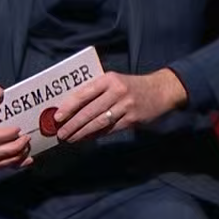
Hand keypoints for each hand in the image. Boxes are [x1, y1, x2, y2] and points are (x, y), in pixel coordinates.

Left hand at [52, 68, 188, 142]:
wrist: (160, 90)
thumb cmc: (131, 86)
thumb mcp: (115, 81)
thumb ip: (96, 91)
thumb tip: (72, 109)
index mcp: (109, 79)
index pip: (84, 93)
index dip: (69, 106)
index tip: (57, 117)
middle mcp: (117, 91)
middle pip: (89, 111)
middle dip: (73, 124)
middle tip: (61, 133)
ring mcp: (126, 106)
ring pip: (99, 122)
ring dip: (82, 132)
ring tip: (71, 139)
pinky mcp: (132, 118)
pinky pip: (110, 129)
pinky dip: (96, 135)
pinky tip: (87, 138)